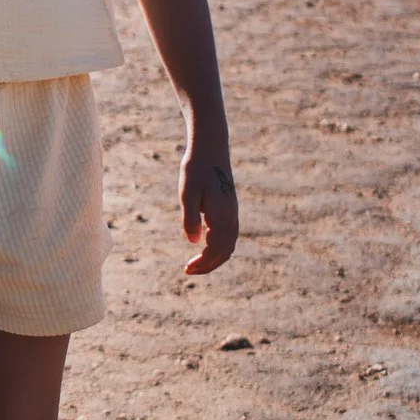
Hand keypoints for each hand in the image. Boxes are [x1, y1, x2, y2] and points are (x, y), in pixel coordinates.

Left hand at [178, 153, 240, 274]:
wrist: (210, 148)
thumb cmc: (195, 169)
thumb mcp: (187, 193)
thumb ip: (190, 218)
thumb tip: (193, 242)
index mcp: (221, 216)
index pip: (215, 250)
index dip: (202, 264)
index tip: (187, 269)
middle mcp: (231, 216)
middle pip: (224, 251)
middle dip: (208, 265)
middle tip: (189, 271)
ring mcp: (232, 212)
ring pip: (229, 244)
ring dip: (214, 257)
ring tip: (197, 263)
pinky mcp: (230, 207)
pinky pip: (229, 235)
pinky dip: (219, 246)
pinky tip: (205, 245)